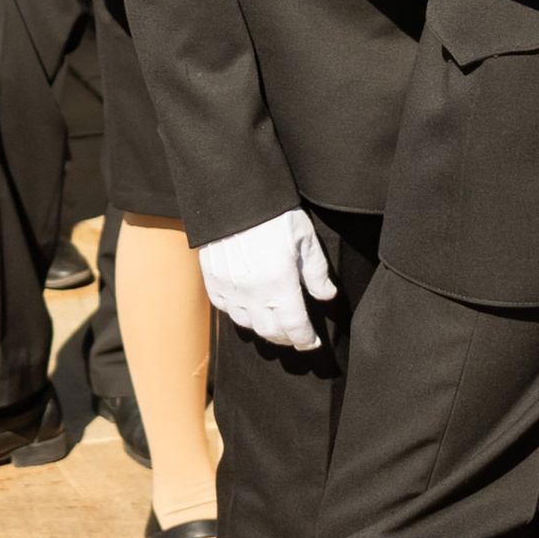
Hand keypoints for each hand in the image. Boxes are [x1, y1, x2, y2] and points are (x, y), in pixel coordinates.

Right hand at [197, 207, 336, 350]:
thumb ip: (317, 271)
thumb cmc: (274, 213)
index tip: (313, 343)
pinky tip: (246, 306)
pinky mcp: (212, 278)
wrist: (234, 194)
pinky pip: (223, 307)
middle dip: (286, 338)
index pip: (295, 327)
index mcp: (280, 284)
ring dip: (262, 327)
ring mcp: (229, 288)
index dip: (306, 340)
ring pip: (246, 324)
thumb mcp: (304, 238)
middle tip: (295, 335)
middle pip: (270, 331)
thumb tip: (327, 296)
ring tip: (272, 322)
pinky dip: (237, 312)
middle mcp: (252, 293)